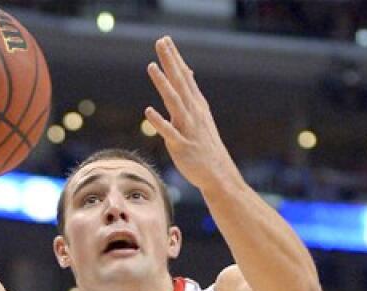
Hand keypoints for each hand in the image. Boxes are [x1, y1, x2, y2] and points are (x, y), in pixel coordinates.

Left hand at [145, 36, 241, 193]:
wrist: (218, 174)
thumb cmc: (206, 145)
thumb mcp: (200, 115)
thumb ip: (190, 93)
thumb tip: (186, 71)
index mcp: (196, 106)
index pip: (184, 78)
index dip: (175, 59)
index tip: (166, 40)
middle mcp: (193, 114)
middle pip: (180, 83)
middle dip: (170, 62)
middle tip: (161, 42)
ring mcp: (188, 129)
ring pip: (175, 103)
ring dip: (163, 85)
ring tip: (152, 67)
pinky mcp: (181, 146)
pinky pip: (169, 133)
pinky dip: (160, 122)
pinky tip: (148, 111)